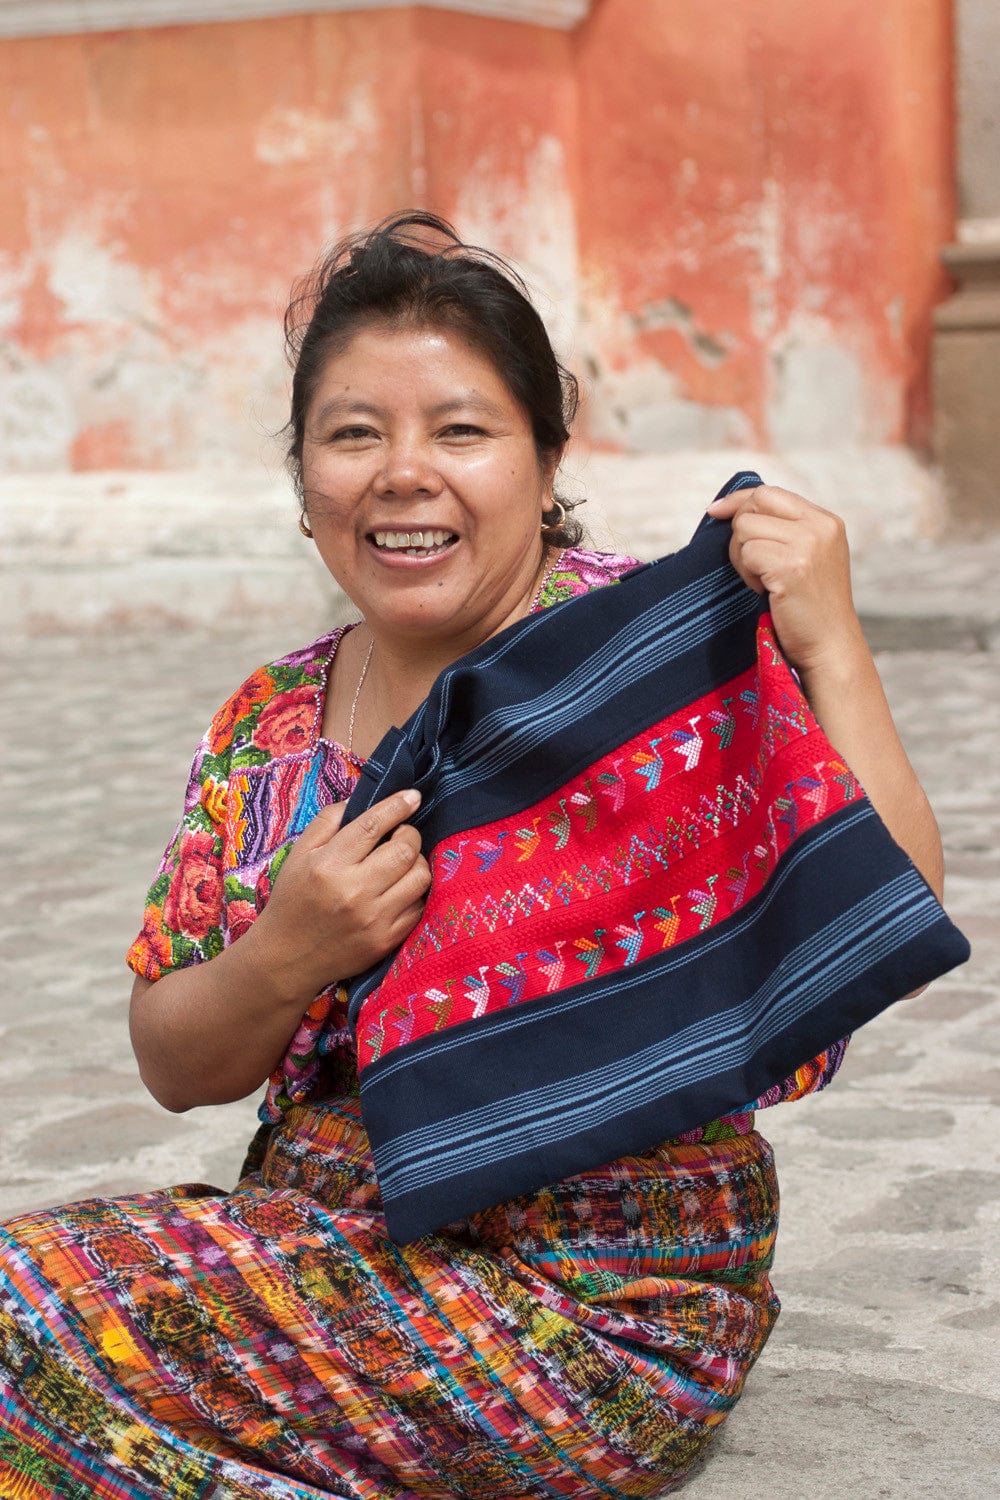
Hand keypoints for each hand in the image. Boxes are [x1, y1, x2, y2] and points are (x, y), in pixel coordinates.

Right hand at [246, 788, 431, 1000]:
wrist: (286, 957)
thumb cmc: (293, 900)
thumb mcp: (299, 854)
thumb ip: (328, 821)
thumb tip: (360, 800)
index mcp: (329, 864)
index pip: (373, 825)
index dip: (398, 805)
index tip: (413, 796)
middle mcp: (354, 891)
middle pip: (406, 849)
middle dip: (410, 834)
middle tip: (401, 835)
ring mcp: (374, 919)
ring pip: (420, 877)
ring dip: (418, 862)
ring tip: (403, 862)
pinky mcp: (387, 940)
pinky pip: (419, 907)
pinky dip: (415, 892)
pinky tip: (401, 889)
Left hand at [707, 483, 866, 674]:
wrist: (829, 646)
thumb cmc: (810, 608)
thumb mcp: (808, 557)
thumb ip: (785, 530)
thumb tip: (734, 508)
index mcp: (826, 521)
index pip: (770, 492)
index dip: (738, 501)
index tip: (716, 511)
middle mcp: (820, 526)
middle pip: (754, 504)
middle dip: (740, 533)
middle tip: (753, 565)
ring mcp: (808, 544)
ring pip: (745, 529)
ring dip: (743, 558)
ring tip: (764, 581)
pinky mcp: (791, 566)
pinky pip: (747, 553)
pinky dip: (748, 574)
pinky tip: (766, 591)